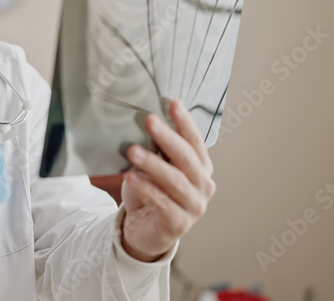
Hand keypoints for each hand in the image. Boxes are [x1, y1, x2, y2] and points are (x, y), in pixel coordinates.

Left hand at [120, 99, 215, 261]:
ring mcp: (194, 207)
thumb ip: (157, 150)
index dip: (185, 122)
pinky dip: (146, 189)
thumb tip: (147, 122)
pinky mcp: (179, 224)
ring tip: (133, 151)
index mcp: (201, 168)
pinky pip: (162, 203)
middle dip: (168, 138)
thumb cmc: (151, 194)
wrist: (144, 230)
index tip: (173, 103)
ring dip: (153, 164)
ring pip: (175, 181)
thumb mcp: (155, 168)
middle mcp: (203, 186)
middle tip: (150, 121)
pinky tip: (131, 178)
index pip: (195, 142)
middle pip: (187, 159)